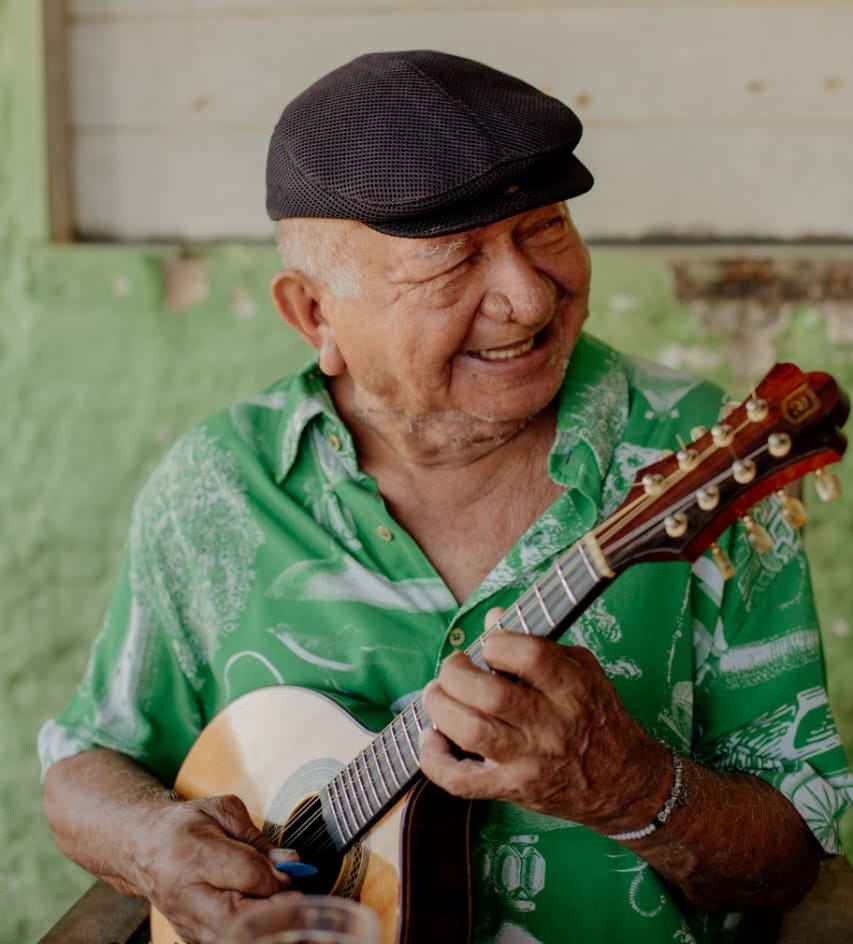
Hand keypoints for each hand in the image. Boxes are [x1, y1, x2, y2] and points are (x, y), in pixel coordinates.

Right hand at [136, 793, 300, 943]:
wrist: (144, 848)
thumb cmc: (186, 826)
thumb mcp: (222, 813)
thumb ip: (257, 838)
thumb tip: (290, 862)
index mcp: (192, 854)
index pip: (244, 873)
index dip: (275, 875)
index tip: (293, 870)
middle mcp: (185, 895)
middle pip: (236, 917)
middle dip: (274, 910)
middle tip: (298, 899)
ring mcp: (186, 923)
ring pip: (231, 937)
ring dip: (266, 925)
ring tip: (287, 908)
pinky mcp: (191, 938)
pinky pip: (227, 941)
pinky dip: (252, 932)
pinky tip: (268, 919)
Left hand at [419, 615, 668, 831]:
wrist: (623, 785)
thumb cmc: (598, 718)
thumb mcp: (583, 670)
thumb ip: (538, 642)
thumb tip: (492, 616)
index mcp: (574, 691)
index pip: (532, 657)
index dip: (499, 643)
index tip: (490, 644)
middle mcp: (553, 727)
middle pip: (491, 695)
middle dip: (457, 673)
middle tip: (453, 667)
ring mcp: (530, 762)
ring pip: (472, 731)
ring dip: (441, 707)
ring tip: (438, 694)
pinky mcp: (512, 790)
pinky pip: (462, 781)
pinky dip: (435, 759)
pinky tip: (432, 737)